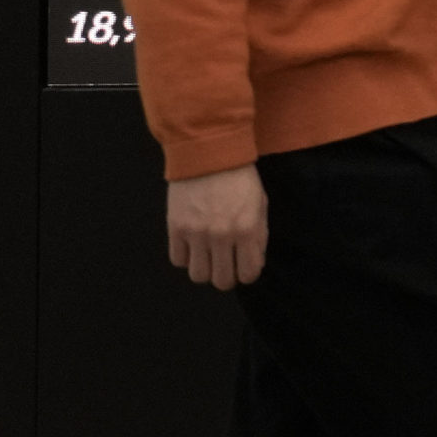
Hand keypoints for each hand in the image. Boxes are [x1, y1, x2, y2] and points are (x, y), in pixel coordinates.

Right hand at [165, 165, 266, 289]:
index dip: (248, 273)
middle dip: (226, 276)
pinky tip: (193, 245)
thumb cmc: (240, 179)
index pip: (249, 273)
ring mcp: (196, 234)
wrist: (209, 155)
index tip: (244, 267)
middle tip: (226, 265)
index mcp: (247, 229)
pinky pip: (178, 260)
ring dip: (205, 269)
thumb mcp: (260, 204)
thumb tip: (255, 263)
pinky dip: (186, 257)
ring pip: (198, 276)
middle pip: (221, 281)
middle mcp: (221, 235)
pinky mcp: (175, 228)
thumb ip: (259, 236)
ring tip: (209, 256)